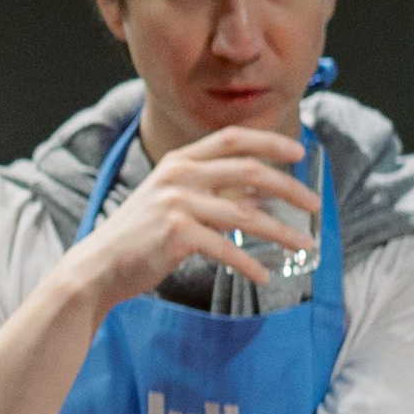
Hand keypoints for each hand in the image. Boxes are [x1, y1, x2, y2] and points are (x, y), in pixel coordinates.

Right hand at [69, 126, 317, 315]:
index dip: (269, 142)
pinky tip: (264, 274)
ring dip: (281, 231)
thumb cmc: (140, 237)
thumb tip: (261, 194)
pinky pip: (226, 249)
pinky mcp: (177, 234)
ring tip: (304, 245)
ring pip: (245, 215)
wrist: (99, 266)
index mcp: (178, 161)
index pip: (232, 139)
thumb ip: (212, 192)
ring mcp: (176, 204)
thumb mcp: (173, 202)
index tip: (299, 152)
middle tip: (315, 204)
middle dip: (288, 187)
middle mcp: (178, 176)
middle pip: (248, 171)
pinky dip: (249, 264)